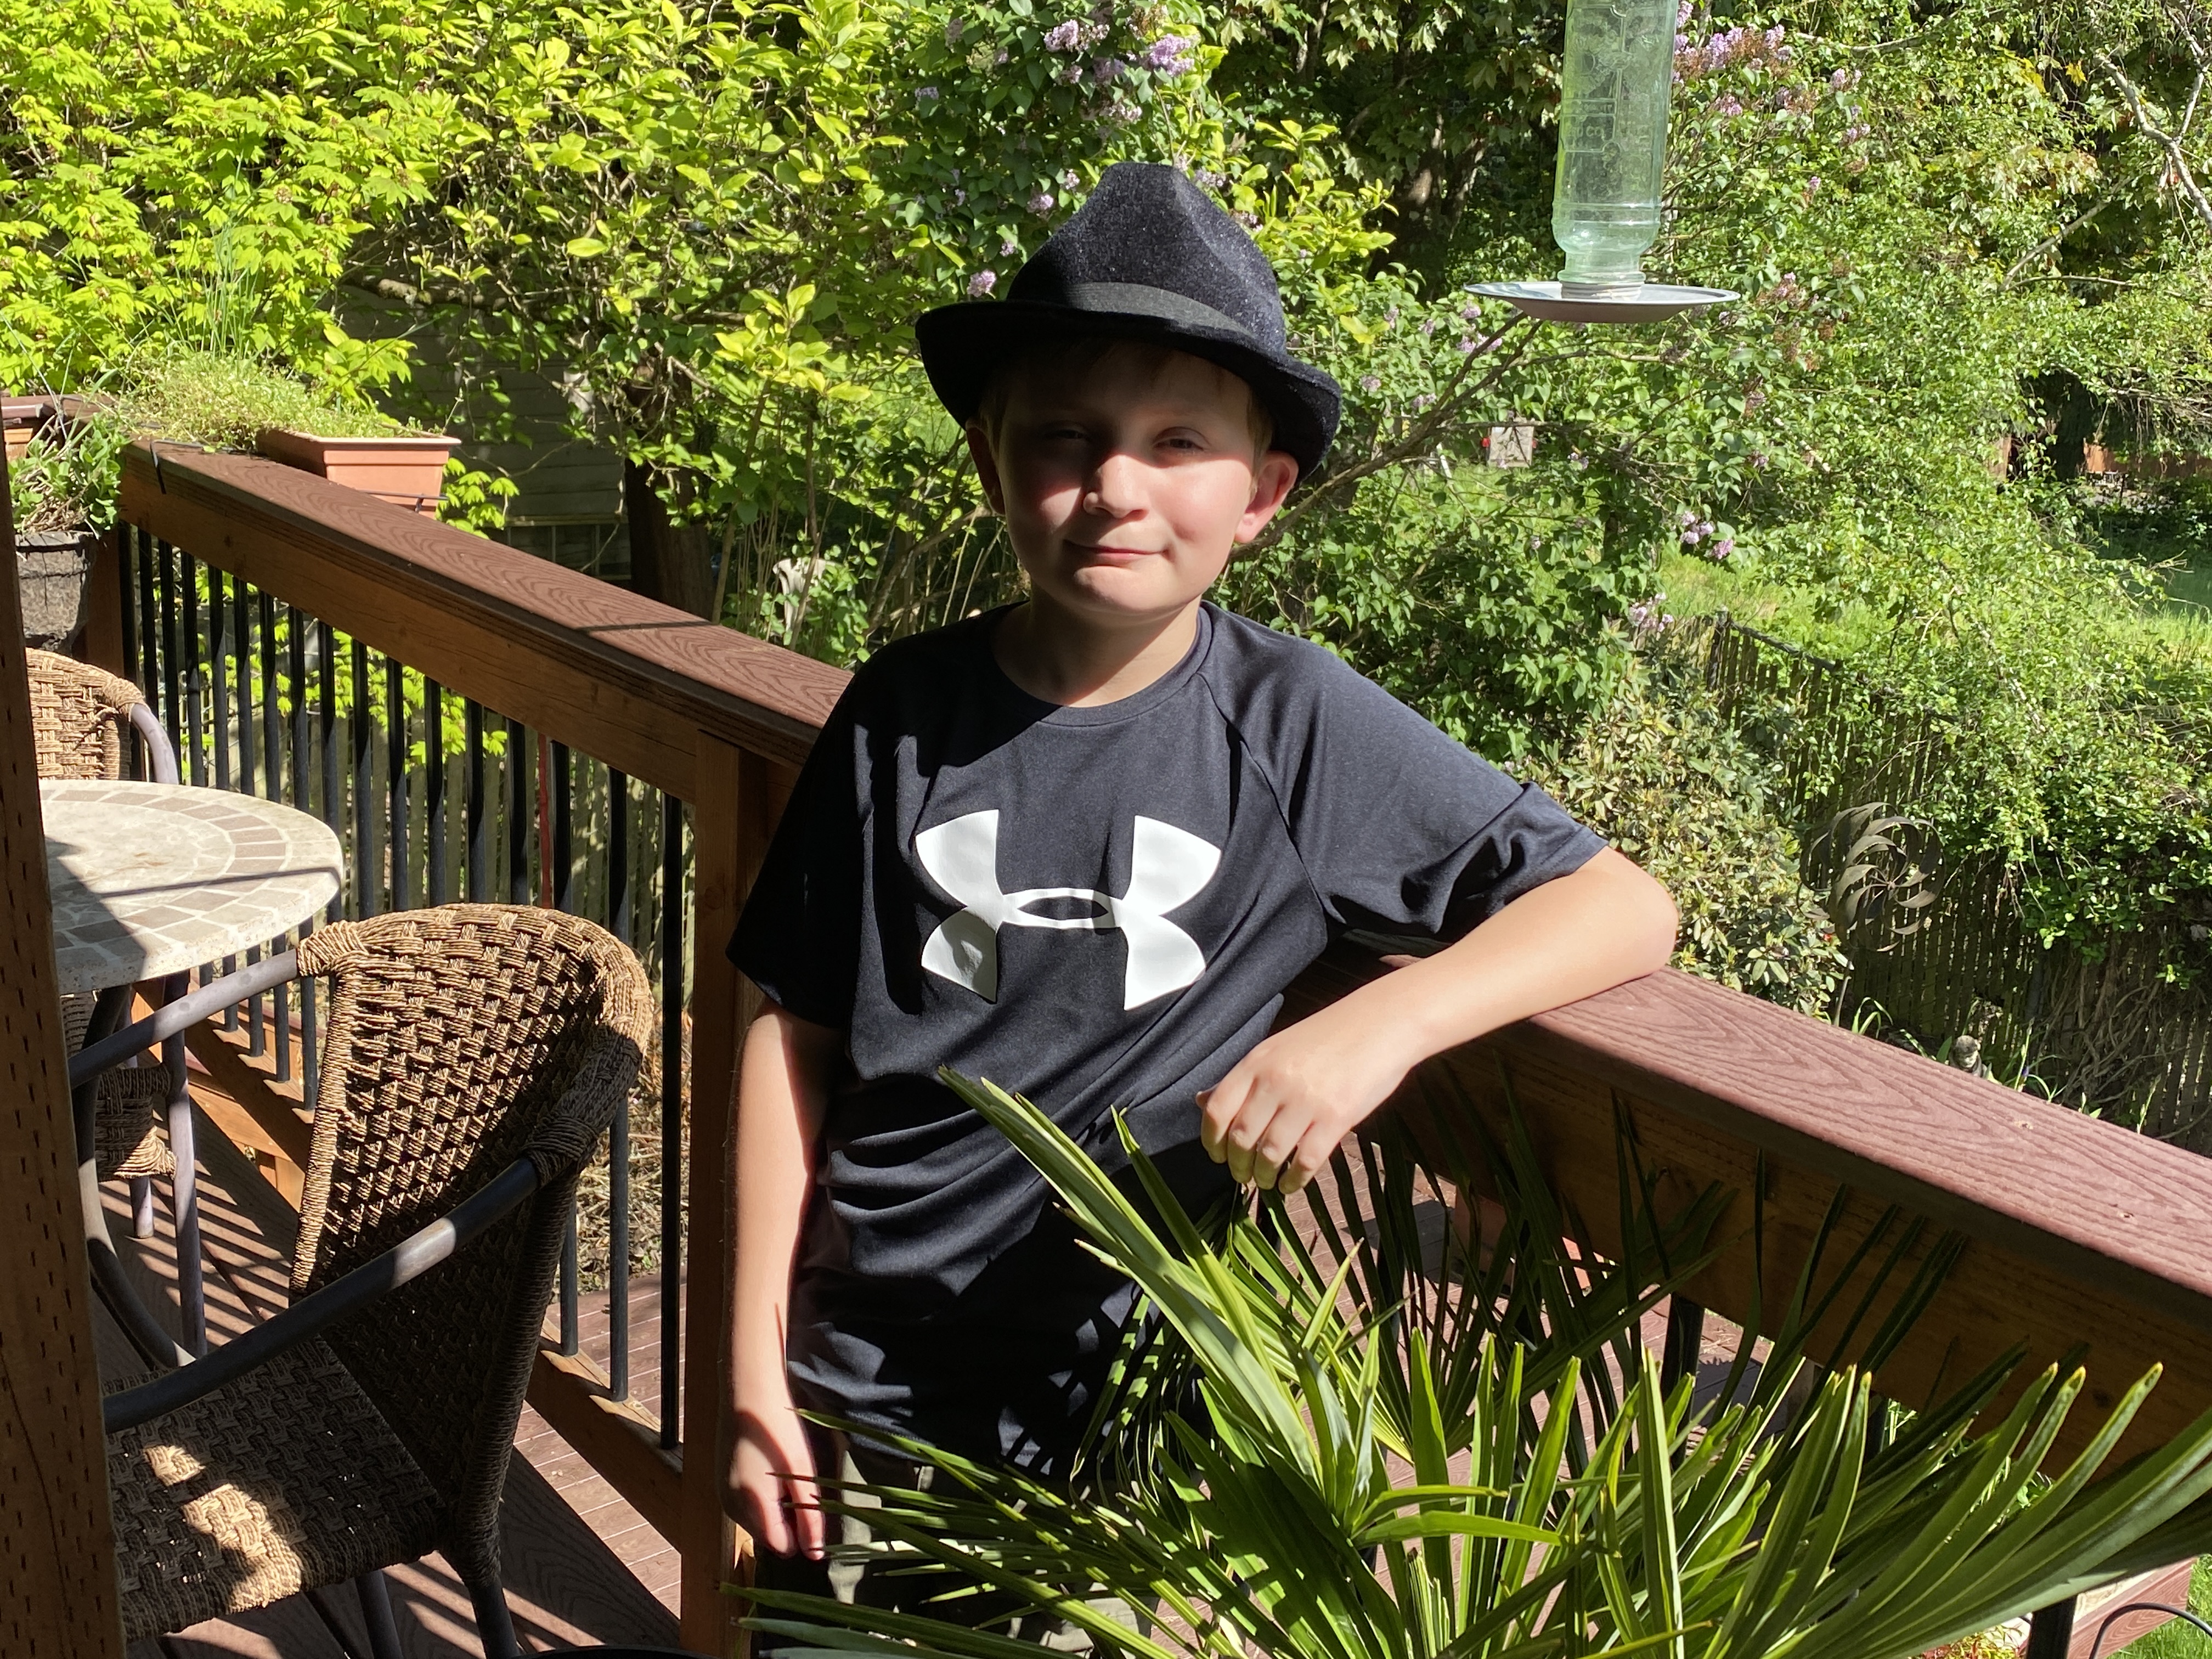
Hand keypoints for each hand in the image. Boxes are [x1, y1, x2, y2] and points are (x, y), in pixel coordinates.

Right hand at [725, 1375, 824, 1560]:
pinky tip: (768, 1466)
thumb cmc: (778, 1429)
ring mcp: (723, 1495)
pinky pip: (745, 1504)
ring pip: (758, 1520)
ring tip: (784, 1470)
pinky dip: (761, 1496)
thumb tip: (816, 1556)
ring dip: (775, 1507)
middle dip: (788, 1519)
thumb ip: (810, 1516)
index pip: (782, 1547)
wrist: (746, 1391)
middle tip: (799, 1481)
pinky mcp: (721, 1482)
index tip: (813, 1501)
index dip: (803, 1531)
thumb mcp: (802, 1472)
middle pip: (769, 1536)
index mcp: (752, 1508)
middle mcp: (732, 1508)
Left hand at [1198, 992, 1418, 1193]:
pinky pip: (1306, 1161)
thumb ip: (1242, 1079)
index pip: (1218, 1110)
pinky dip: (1294, 1180)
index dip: (1211, 1140)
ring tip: (1266, 1181)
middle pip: (1241, 1138)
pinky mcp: (1337, 1118)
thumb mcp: (1276, 1049)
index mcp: (1257, 1062)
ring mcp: (1306, 1101)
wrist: (1381, 1023)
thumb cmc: (1327, 1037)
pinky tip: (1292, 1184)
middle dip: (1237, 1165)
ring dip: (1263, 1176)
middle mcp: (1276, 1082)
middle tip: (1243, 1176)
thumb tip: (1202, 1102)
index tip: (1216, 1156)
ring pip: (1270, 1154)